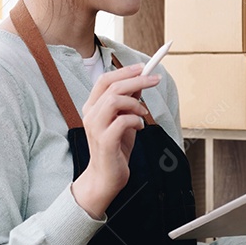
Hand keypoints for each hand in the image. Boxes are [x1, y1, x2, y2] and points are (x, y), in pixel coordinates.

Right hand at [71, 63, 159, 218]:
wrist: (106, 177)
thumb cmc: (116, 148)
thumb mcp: (124, 120)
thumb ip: (129, 102)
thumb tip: (141, 81)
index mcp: (92, 106)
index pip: (104, 80)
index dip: (124, 71)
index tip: (144, 67)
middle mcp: (90, 114)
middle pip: (112, 86)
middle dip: (137, 80)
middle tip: (155, 79)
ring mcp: (95, 127)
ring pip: (115, 100)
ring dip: (135, 103)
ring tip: (143, 113)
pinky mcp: (105, 141)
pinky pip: (123, 121)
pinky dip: (136, 120)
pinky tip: (139, 128)